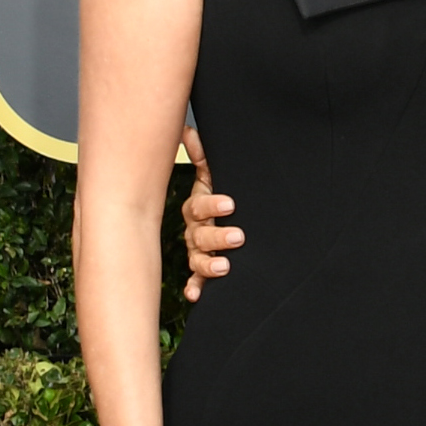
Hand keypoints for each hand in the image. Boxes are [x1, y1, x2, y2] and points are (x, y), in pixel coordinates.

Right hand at [180, 125, 241, 300]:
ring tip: (225, 266)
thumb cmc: (221, 195)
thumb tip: (186, 130)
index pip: (200, 206)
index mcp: (197, 208)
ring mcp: (198, 251)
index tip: (230, 204)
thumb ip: (204, 156)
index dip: (212, 204)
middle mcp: (194, 231)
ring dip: (209, 263)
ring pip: (198, 258)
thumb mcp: (215, 175)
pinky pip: (196, 279)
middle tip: (238, 236)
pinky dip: (195, 287)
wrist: (230, 217)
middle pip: (200, 234)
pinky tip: (194, 295)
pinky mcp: (204, 270)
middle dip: (218, 235)